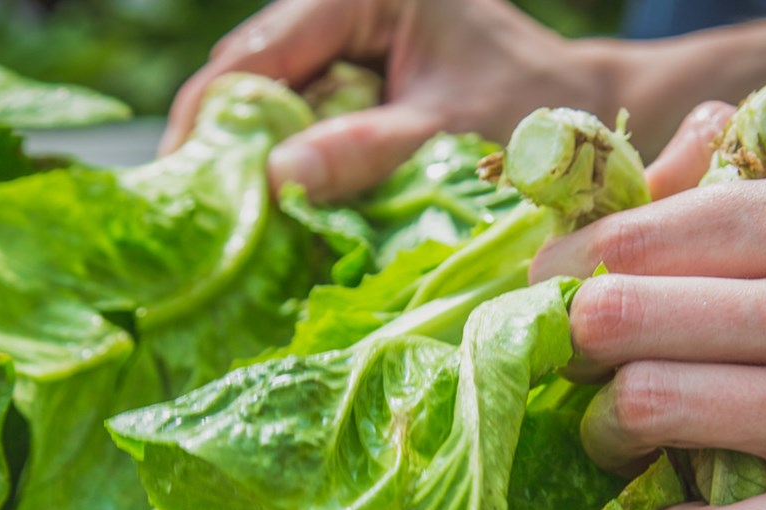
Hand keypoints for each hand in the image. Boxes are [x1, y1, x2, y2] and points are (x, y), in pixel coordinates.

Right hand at [164, 0, 624, 201]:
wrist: (586, 114)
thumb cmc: (538, 110)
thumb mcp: (451, 131)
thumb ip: (368, 151)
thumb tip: (276, 179)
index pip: (254, 57)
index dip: (208, 122)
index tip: (178, 188)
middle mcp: (337, 10)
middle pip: (249, 81)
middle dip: (226, 149)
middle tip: (196, 225)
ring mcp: (340, 47)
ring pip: (270, 108)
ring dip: (257, 167)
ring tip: (228, 231)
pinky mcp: (351, 87)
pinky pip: (303, 128)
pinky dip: (294, 173)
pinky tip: (279, 220)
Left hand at [534, 116, 765, 509]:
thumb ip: (761, 166)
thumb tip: (651, 168)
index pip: (632, 236)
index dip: (562, 270)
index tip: (548, 297)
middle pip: (617, 321)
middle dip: (569, 346)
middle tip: (573, 365)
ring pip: (650, 413)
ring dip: (604, 431)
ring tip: (618, 433)